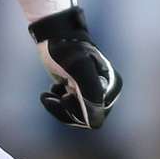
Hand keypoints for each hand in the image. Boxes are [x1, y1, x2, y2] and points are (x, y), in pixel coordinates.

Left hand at [31, 7, 121, 129]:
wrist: (54, 35)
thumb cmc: (65, 49)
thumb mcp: (78, 69)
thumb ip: (90, 93)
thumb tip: (93, 123)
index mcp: (112, 86)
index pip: (93, 118)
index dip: (74, 112)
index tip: (61, 98)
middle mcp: (107, 91)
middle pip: (84, 119)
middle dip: (64, 110)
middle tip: (47, 96)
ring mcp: (94, 91)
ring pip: (76, 116)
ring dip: (59, 108)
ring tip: (47, 95)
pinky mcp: (81, 91)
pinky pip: (71, 109)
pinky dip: (58, 103)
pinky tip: (52, 90)